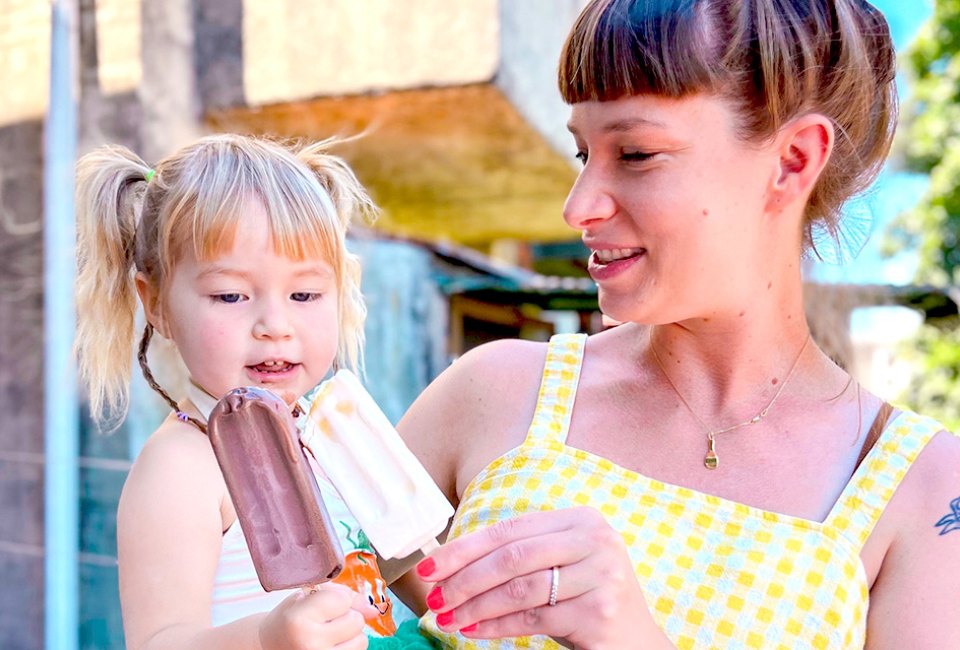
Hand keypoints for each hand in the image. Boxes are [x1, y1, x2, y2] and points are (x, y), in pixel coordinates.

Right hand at [259, 582, 368, 649]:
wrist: (269, 646)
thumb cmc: (290, 618)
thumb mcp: (308, 597)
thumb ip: (342, 596)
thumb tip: (374, 611)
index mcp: (299, 618)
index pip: (342, 600)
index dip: (337, 599)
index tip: (322, 604)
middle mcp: (309, 643)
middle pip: (356, 621)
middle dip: (346, 616)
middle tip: (326, 620)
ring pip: (362, 640)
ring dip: (350, 635)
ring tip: (329, 634)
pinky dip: (349, 647)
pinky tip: (331, 646)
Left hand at [417, 507, 666, 649]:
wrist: (636, 642)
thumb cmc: (586, 598)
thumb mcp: (560, 564)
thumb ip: (520, 554)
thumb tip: (450, 563)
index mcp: (581, 519)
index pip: (509, 530)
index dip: (464, 548)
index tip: (430, 566)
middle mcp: (595, 540)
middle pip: (512, 557)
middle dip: (464, 578)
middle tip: (434, 597)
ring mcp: (600, 575)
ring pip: (520, 589)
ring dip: (476, 606)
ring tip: (449, 618)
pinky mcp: (598, 611)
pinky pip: (533, 618)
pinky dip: (496, 625)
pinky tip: (473, 631)